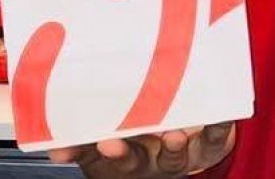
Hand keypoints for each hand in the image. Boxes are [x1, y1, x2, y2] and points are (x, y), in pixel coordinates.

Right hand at [48, 122, 234, 178]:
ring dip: (171, 146)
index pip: (101, 157)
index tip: (82, 146)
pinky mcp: (208, 147)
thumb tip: (54, 140)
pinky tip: (220, 114)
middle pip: (132, 162)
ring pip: (174, 157)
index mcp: (124, 156)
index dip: (90, 152)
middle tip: (111, 144)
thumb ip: (83, 135)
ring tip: (171, 136)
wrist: (192, 141)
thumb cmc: (145, 134)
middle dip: (122, 155)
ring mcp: (179, 155)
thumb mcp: (110, 135)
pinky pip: (215, 139)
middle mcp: (149, 160)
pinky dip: (218, 127)